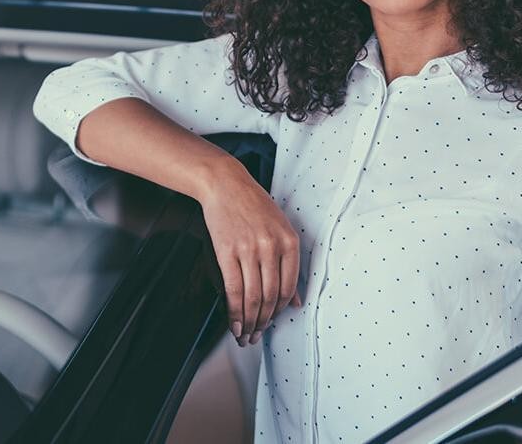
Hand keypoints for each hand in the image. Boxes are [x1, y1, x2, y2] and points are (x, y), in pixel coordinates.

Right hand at [197, 164, 301, 346]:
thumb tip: (296, 302)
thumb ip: (290, 265)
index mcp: (290, 242)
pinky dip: (234, 311)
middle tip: (257, 336)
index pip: (289, 288)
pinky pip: (233, 289)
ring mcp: (249, 249)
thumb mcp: (280, 229)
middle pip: (271, 297)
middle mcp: (272, 247)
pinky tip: (234, 323)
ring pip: (253, 297)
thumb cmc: (253, 206)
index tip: (272, 324)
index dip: (280, 312)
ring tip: (245, 336)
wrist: (225, 184)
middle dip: (264, 323)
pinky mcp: (227, 251)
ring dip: (249, 322)